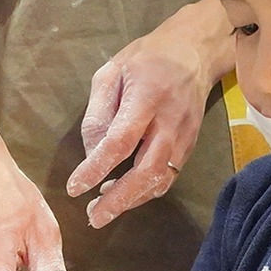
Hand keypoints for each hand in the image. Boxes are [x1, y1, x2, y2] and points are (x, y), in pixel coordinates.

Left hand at [68, 0, 230, 228]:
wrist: (195, 53)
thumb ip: (98, 113)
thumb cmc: (146, 59)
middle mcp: (170, 121)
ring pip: (160, 180)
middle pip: (146, 170)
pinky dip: (146, 192)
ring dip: (131, 200)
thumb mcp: (111, 72)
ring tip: (103, 209)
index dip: (96, 168)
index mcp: (147, 97)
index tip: (75, 187)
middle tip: (93, 217)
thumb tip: (91, 152)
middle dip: (118, 199)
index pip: (120, 141)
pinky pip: (168, 177)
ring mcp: (184, 137)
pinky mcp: (190, 146)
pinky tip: (125, 195)